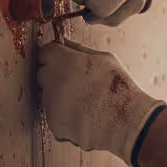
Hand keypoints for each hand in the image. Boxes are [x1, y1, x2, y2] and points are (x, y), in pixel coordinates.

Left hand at [38, 40, 166, 165]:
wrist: (124, 121)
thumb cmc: (117, 87)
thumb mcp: (103, 58)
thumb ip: (78, 50)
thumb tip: (65, 44)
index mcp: (61, 60)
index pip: (44, 53)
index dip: (55, 57)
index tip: (63, 61)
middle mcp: (50, 81)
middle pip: (43, 74)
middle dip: (54, 75)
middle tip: (77, 81)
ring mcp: (49, 104)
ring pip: (47, 95)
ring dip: (59, 95)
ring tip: (84, 99)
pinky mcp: (52, 123)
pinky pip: (54, 114)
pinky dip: (64, 114)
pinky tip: (83, 113)